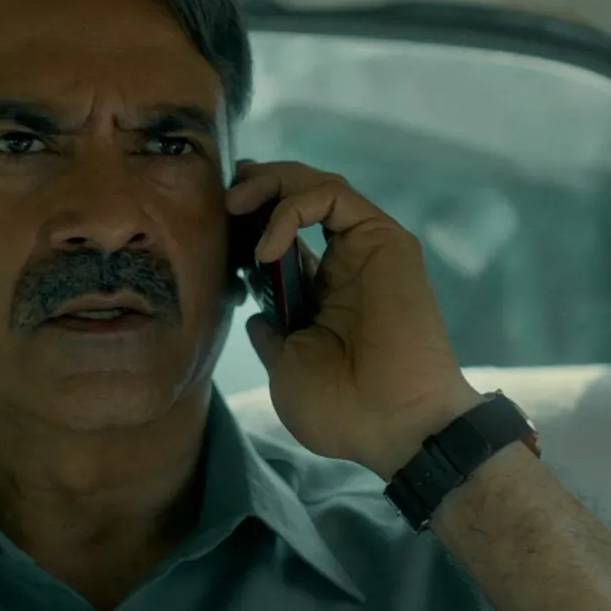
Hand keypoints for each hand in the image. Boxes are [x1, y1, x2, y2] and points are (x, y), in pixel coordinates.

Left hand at [227, 160, 482, 479]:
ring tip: (235, 205)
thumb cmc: (342, 411)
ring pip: (317, 187)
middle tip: (224, 199)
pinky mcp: (384, 240)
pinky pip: (333, 199)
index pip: (283, 237)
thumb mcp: (286, 369)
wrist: (395, 425)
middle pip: (299, 199)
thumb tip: (257, 316)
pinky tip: (267, 247)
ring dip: (270, 185)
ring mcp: (365, 250)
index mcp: (320, 295)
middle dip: (257, 188)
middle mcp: (343, 266)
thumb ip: (272, 336)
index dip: (249, 222)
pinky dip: (291, 209)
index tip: (215, 223)